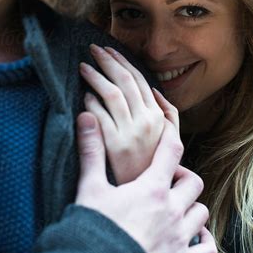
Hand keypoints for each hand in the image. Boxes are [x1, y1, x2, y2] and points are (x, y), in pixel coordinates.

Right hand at [75, 112, 216, 252]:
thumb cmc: (93, 230)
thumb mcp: (89, 188)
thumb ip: (91, 152)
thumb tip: (85, 116)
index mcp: (152, 188)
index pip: (172, 151)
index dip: (171, 138)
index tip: (167, 134)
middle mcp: (173, 210)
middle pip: (194, 182)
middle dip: (182, 179)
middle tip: (165, 183)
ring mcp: (180, 238)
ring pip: (202, 212)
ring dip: (191, 209)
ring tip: (176, 210)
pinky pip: (208, 250)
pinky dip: (204, 242)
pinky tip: (194, 239)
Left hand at [80, 44, 178, 183]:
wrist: (143, 203)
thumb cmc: (152, 170)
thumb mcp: (169, 143)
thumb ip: (168, 117)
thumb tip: (156, 91)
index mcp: (159, 119)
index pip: (140, 80)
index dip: (123, 62)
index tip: (109, 51)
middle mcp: (147, 123)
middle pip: (126, 81)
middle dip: (108, 61)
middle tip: (93, 50)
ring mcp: (131, 133)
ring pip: (113, 93)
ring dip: (97, 76)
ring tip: (83, 67)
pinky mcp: (114, 145)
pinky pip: (100, 115)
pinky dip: (92, 102)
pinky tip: (84, 96)